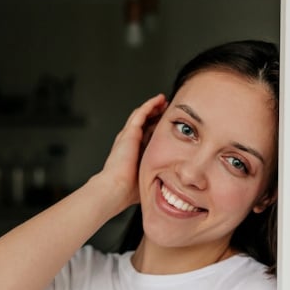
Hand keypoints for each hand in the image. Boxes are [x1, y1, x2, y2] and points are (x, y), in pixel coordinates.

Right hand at [95, 94, 167, 212]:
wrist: (116, 188)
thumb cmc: (129, 189)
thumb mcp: (148, 178)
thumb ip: (157, 176)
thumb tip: (172, 185)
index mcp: (135, 152)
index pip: (148, 135)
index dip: (157, 127)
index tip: (169, 124)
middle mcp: (130, 142)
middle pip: (145, 123)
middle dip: (156, 114)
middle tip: (167, 108)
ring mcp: (128, 136)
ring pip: (142, 115)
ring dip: (153, 106)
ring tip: (163, 100)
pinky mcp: (129, 132)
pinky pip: (140, 114)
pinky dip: (150, 105)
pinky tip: (158, 100)